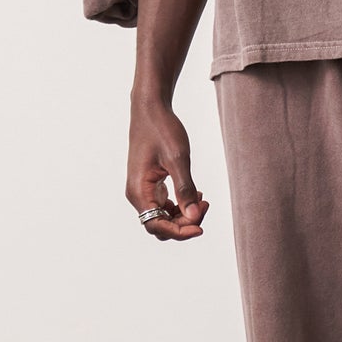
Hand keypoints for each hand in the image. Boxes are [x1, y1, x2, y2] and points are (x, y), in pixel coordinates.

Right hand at [127, 95, 209, 241]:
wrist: (151, 109)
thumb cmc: (162, 130)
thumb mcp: (177, 159)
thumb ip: (185, 189)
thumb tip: (193, 217)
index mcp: (138, 191)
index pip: (157, 225)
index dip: (179, 232)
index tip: (200, 227)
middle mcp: (137, 194)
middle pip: (160, 225)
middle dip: (184, 223)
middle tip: (205, 205)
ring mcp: (142, 190)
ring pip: (164, 216)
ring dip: (184, 214)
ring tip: (202, 199)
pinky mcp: (150, 184)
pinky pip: (165, 205)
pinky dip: (181, 205)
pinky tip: (196, 195)